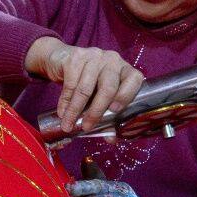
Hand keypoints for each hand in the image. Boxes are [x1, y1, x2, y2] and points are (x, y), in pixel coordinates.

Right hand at [27, 40, 144, 133]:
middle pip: (107, 88)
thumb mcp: (98, 96)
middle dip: (96, 111)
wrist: (61, 59)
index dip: (126, 95)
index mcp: (125, 70)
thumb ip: (107, 115)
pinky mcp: (75, 57)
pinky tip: (62, 113)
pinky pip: (70, 84)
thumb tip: (111, 139)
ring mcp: (94, 57)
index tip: (115, 110)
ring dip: (75, 110)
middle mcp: (112, 60)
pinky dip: (65, 102)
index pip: (134, 80)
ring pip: (85, 88)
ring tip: (68, 125)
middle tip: (87, 127)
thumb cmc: (87, 82)